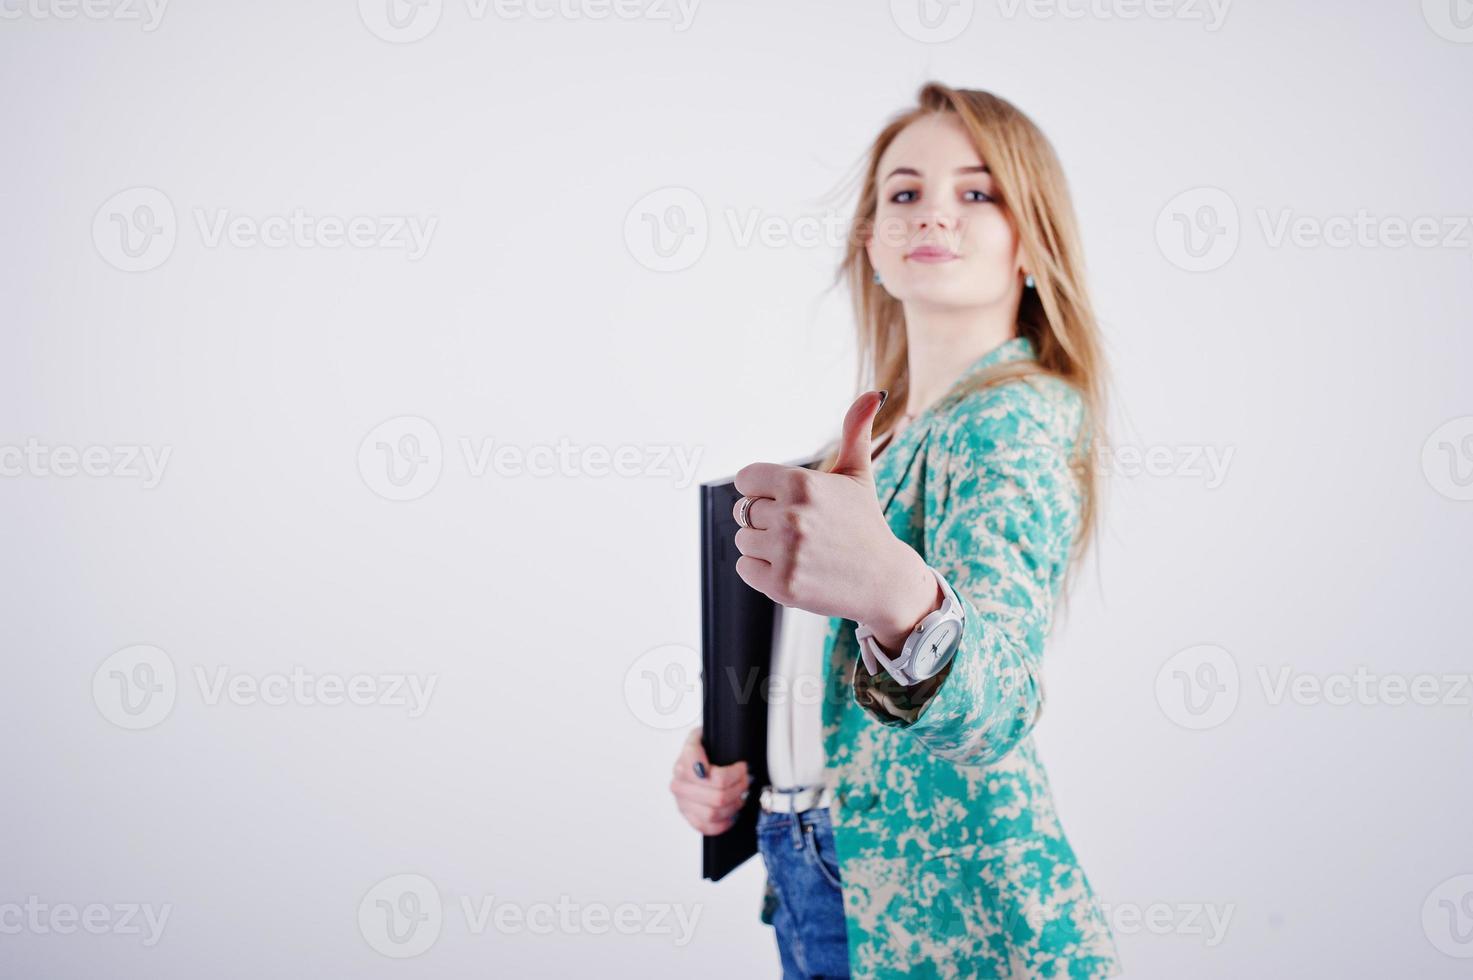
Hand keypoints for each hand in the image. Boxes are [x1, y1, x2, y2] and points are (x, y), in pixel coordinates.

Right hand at [669, 726, 751, 835]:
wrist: (693, 757)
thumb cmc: (704, 747)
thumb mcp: (705, 733)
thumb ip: (708, 739)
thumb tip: (712, 758)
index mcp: (685, 760)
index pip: (714, 776)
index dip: (734, 774)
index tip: (742, 766)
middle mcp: (679, 782)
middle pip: (717, 796)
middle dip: (738, 789)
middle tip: (746, 780)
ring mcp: (682, 801)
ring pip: (713, 813)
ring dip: (733, 805)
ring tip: (741, 795)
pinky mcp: (687, 815)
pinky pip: (704, 827)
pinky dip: (722, 823)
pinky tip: (730, 813)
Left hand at [732, 390, 940, 642]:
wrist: (884, 580)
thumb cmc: (864, 524)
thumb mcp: (858, 475)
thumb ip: (855, 432)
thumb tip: (873, 393)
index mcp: (801, 483)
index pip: (746, 479)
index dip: (763, 491)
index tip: (786, 501)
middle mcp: (791, 516)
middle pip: (742, 512)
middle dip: (765, 520)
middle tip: (799, 530)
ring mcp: (785, 553)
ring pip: (743, 541)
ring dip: (763, 547)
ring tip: (799, 550)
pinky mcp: (782, 585)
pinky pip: (745, 569)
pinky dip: (763, 572)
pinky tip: (794, 569)